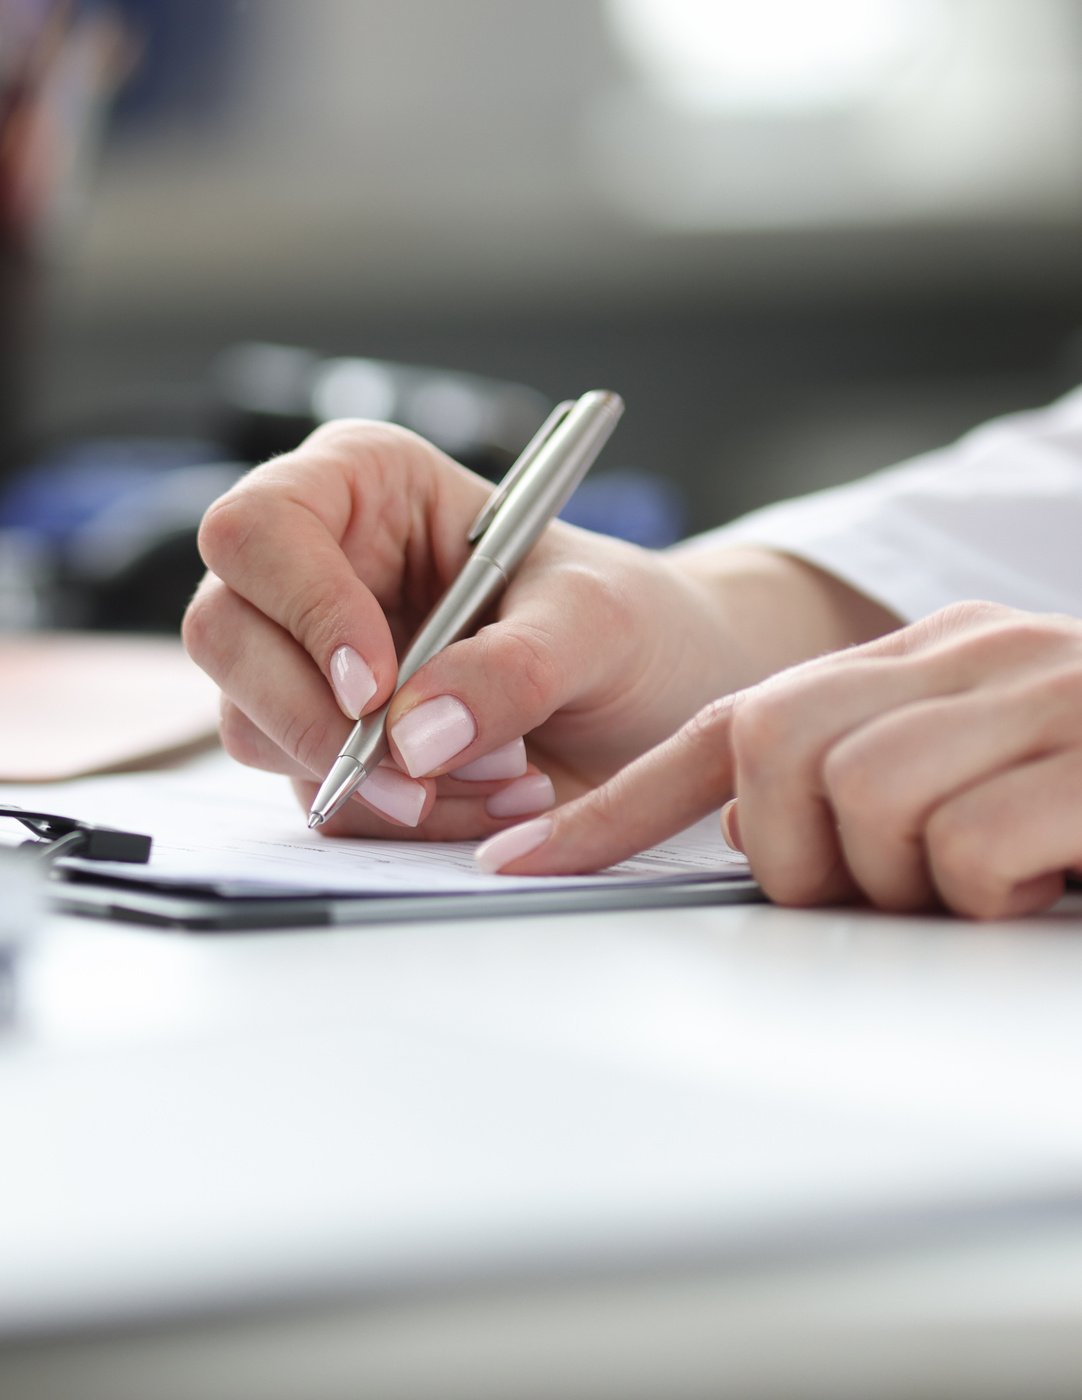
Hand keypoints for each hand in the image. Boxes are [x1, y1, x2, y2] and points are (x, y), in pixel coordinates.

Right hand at [182, 422, 888, 837]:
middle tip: (414, 771)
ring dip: (367, 780)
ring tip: (501, 781)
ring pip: (250, 723)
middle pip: (222, 631)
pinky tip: (481, 802)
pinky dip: (391, 818)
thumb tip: (416, 735)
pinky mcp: (320, 743)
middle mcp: (311, 566)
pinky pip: (310, 794)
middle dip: (311, 717)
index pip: (258, 526)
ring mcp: (303, 661)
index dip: (300, 604)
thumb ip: (515, 666)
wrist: (657, 704)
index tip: (373, 685)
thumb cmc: (628, 620)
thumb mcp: (598, 619)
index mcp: (357, 485)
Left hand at [481, 602, 1081, 918]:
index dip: (622, 807)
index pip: (734, 721)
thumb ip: (879, 788)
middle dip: (802, 857)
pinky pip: (974, 849)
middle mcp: (983, 655)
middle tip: (892, 899)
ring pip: (866, 805)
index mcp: (935, 658)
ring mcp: (1055, 695)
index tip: (526, 868)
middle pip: (779, 752)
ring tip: (1006, 887)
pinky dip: (1000, 891)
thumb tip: (754, 842)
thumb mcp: (989, 783)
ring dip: (913, 886)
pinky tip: (1061, 884)